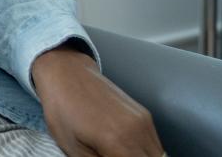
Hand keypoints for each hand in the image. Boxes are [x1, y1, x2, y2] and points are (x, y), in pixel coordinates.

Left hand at [32, 45, 163, 156]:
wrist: (66, 73)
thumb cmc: (62, 110)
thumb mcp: (73, 148)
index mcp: (117, 141)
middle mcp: (137, 130)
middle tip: (111, 156)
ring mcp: (143, 120)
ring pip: (158, 154)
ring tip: (118, 154)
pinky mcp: (144, 114)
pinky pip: (155, 142)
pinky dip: (145, 151)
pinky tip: (125, 150)